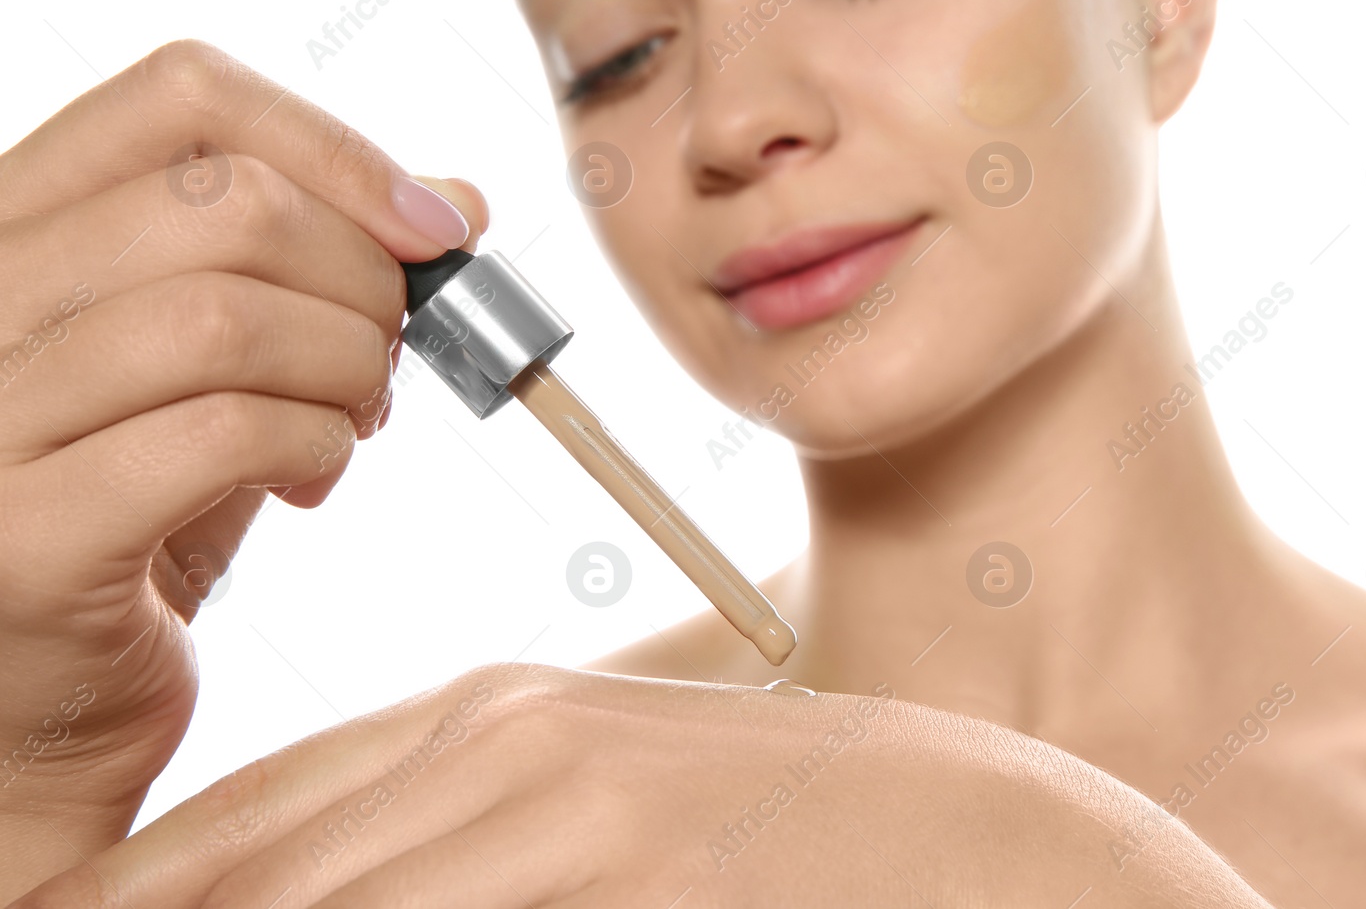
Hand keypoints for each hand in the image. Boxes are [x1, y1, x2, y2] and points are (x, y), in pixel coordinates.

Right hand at [0, 39, 487, 897]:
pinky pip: (221, 432)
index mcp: (12, 234)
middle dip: (362, 278)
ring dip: (344, 367)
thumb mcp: (223, 376)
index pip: (177, 97)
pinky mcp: (20, 536)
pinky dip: (314, 445)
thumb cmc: (133, 530)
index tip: (433, 229)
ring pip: (225, 315)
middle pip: (224, 202)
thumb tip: (455, 201)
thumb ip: (317, 280)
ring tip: (349, 421)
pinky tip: (312, 480)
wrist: (36, 720)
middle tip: (385, 360)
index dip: (333, 145)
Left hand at [13, 665, 1273, 907]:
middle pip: (247, 878)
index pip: (241, 832)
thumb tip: (326, 874)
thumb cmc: (791, 833)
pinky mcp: (632, 860)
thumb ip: (468, 837)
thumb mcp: (612, 808)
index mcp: (489, 720)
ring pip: (322, 898)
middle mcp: (502, 746)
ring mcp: (562, 807)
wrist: (982, 836)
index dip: (137, 900)